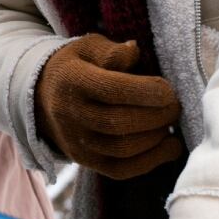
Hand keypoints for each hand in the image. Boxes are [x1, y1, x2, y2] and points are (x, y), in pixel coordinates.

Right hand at [33, 32, 183, 177]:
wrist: (43, 98)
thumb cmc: (77, 67)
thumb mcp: (88, 48)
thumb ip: (111, 51)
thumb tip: (134, 52)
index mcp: (71, 80)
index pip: (111, 89)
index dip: (146, 91)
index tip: (168, 90)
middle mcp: (70, 114)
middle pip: (118, 123)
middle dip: (156, 116)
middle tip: (175, 106)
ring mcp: (76, 142)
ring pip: (122, 149)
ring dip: (156, 137)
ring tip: (170, 123)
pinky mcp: (86, 162)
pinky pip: (122, 170)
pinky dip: (151, 161)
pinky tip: (170, 146)